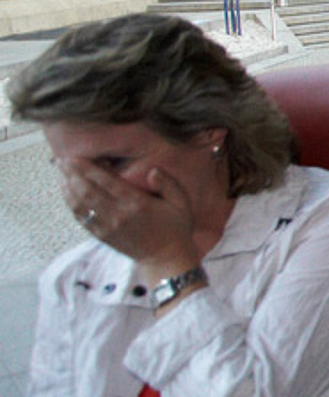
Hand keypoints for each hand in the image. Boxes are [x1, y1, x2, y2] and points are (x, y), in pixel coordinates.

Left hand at [60, 159, 199, 272]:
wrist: (165, 259)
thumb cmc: (175, 228)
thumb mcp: (181, 203)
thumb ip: (168, 183)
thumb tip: (152, 170)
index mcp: (136, 203)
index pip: (106, 181)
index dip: (88, 168)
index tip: (77, 157)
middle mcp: (118, 214)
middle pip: (87, 190)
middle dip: (73, 174)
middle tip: (63, 160)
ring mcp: (107, 226)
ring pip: (81, 203)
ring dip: (68, 187)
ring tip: (61, 173)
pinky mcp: (102, 235)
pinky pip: (82, 217)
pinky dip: (71, 203)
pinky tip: (67, 193)